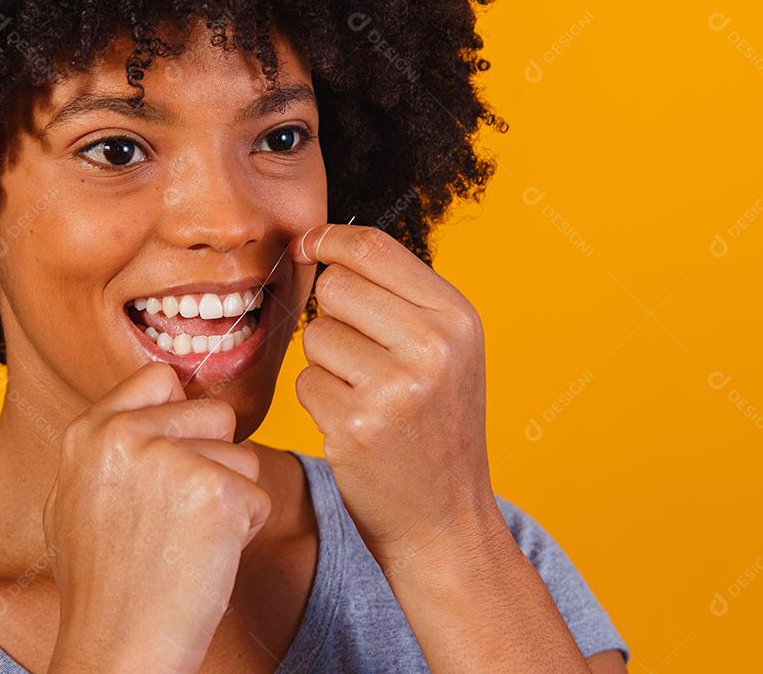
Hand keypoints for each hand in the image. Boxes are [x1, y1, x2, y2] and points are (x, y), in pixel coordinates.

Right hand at [43, 362, 271, 673]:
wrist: (116, 650)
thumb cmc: (102, 585)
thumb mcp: (77, 498)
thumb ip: (112, 446)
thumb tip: (159, 404)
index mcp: (89, 430)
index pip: (160, 379)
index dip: (180, 418)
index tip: (174, 457)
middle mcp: (126, 433)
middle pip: (215, 414)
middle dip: (213, 460)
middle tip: (178, 518)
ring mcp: (171, 460)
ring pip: (243, 457)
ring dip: (230, 499)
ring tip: (186, 543)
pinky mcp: (216, 493)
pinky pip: (259, 498)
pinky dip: (244, 532)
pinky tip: (204, 560)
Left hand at [290, 224, 501, 572]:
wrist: (445, 522)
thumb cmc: (436, 429)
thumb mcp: (446, 353)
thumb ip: (398, 298)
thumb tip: (321, 244)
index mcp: (457, 318)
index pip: (374, 248)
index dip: (329, 239)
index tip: (307, 246)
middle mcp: (433, 346)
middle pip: (335, 286)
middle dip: (332, 316)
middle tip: (361, 357)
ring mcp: (395, 387)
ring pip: (315, 336)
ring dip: (326, 365)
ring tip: (364, 397)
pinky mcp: (357, 425)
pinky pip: (306, 383)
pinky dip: (319, 402)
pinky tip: (353, 426)